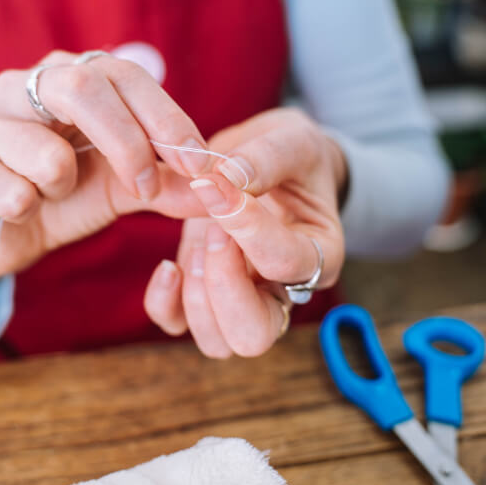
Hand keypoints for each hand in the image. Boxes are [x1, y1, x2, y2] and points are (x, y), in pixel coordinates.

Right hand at [0, 50, 208, 317]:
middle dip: (126, 144)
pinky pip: (8, 191)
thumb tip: (225, 189)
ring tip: (51, 194)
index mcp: (69, 78)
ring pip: (45, 153)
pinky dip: (26, 211)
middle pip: (81, 88)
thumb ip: (170, 184)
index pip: (124, 75)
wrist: (5, 235)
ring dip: (63, 189)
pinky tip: (17, 209)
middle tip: (144, 189)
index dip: (166, 117)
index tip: (200, 164)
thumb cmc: (68, 199)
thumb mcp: (125, 190)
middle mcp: (22, 84)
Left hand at [144, 108, 346, 357]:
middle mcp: (285, 291)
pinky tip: (168, 266)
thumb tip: (226, 177)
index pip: (286, 263)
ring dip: (196, 294)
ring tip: (197, 241)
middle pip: (255, 334)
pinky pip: (179, 324)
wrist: (273, 164)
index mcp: (320, 254)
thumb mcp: (290, 142)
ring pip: (218, 342)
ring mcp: (243, 299)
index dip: (247, 229)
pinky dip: (165, 304)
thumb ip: (265, 158)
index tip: (215, 187)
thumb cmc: (291, 155)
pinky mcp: (205, 293)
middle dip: (222, 285)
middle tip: (211, 232)